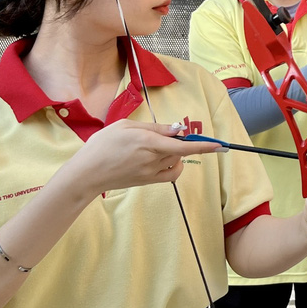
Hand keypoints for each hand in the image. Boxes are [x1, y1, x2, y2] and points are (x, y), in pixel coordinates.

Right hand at [64, 120, 223, 197]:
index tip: (219, 145)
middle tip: (159, 134)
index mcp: (147, 142)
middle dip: (178, 140)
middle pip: (179, 149)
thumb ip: (154, 127)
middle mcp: (152, 158)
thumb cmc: (102, 145)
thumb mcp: (125, 126)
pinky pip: (171, 174)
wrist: (87, 174)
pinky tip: (165, 159)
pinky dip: (174, 166)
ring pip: (176, 160)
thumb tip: (176, 129)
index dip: (203, 145)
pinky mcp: (149, 181)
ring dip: (174, 152)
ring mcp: (151, 172)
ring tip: (152, 146)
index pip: (182, 144)